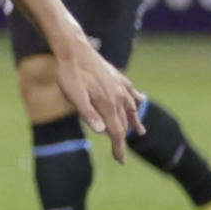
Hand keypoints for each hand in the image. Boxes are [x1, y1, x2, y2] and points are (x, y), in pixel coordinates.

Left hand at [52, 42, 144, 163]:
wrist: (73, 48)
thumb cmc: (69, 73)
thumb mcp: (74, 95)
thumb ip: (88, 113)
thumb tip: (102, 131)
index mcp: (107, 103)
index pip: (116, 131)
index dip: (118, 147)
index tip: (121, 161)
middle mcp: (117, 96)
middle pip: (123, 122)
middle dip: (122, 139)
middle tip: (122, 155)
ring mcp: (118, 85)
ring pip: (130, 107)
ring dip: (134, 120)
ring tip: (140, 131)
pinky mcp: (115, 76)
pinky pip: (130, 90)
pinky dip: (136, 97)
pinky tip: (141, 99)